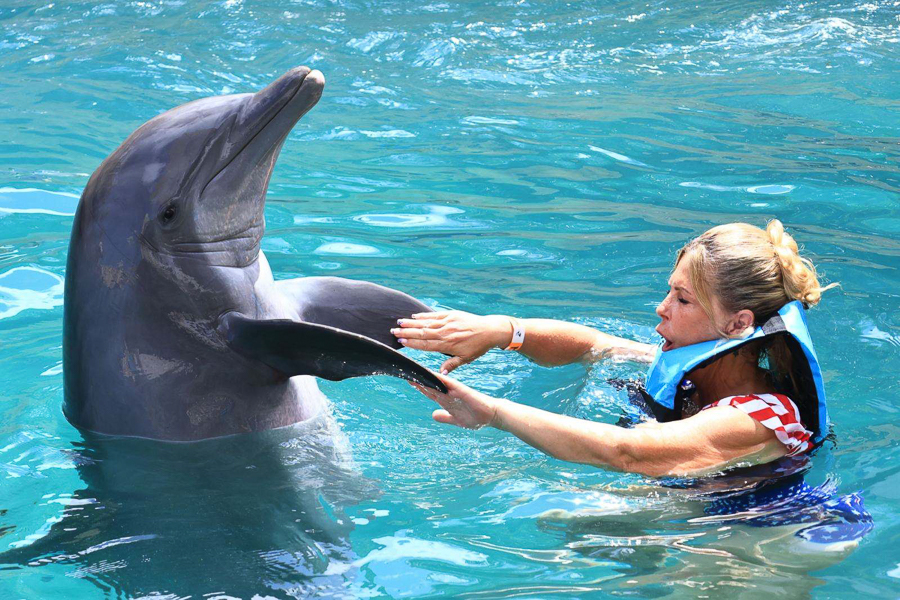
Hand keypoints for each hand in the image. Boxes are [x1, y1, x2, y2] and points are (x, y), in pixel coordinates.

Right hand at [391, 310, 511, 372]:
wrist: (490, 330)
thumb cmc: (478, 347)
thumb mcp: (466, 359)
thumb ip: (451, 364)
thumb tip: (440, 374)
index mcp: (448, 344)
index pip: (426, 344)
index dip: (412, 342)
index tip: (401, 341)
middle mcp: (446, 332)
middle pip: (423, 332)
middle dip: (407, 332)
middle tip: (393, 331)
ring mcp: (448, 322)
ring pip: (426, 322)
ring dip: (412, 323)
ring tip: (399, 322)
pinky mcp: (452, 314)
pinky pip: (435, 315)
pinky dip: (424, 315)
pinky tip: (414, 316)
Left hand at [410, 373, 503, 429]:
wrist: (491, 415)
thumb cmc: (476, 416)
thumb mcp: (456, 420)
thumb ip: (445, 417)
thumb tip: (433, 415)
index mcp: (446, 401)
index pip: (430, 392)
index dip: (419, 387)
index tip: (409, 380)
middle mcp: (449, 395)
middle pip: (430, 386)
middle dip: (418, 380)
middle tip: (405, 371)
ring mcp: (455, 392)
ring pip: (437, 383)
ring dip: (426, 378)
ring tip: (415, 371)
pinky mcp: (462, 391)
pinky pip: (450, 384)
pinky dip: (441, 379)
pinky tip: (433, 375)